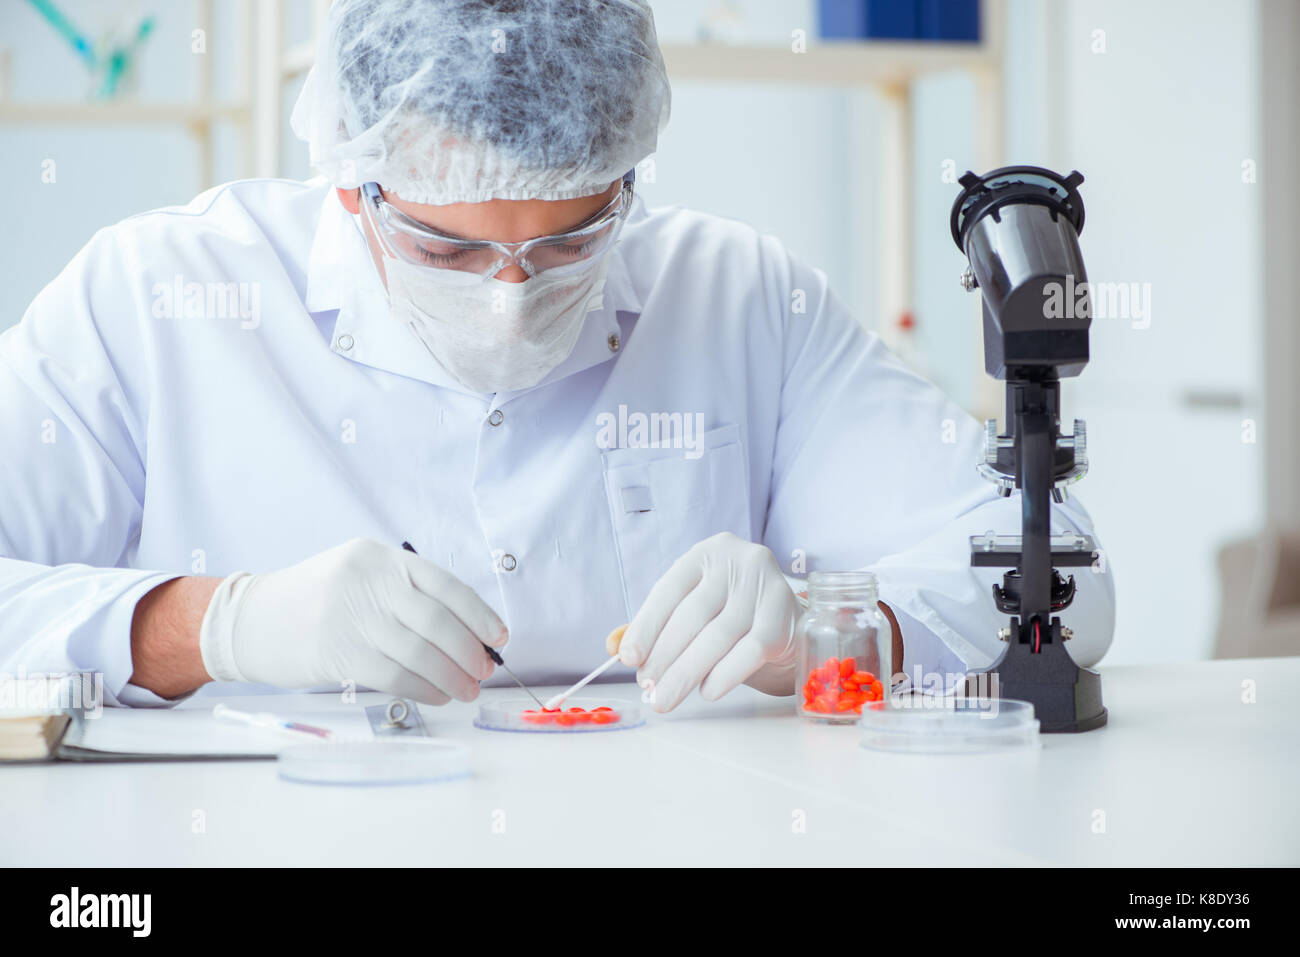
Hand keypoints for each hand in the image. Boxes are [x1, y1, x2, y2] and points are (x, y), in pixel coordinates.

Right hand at [199, 539, 506, 703]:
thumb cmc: (316, 600)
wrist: (251, 618)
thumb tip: (466, 632)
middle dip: (470, 650)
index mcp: (380, 558)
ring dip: (452, 676)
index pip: (445, 585)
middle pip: (438, 621)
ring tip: (468, 690)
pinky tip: (438, 695)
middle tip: (485, 669)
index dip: (479, 614)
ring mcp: (352, 617)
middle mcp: (369, 582)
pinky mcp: (338, 653)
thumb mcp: (360, 575)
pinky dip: (425, 689)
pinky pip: (396, 676)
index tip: (499, 636)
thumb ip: (405, 594)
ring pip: (420, 652)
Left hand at [619, 532, 797, 711]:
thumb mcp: (689, 612)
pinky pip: (750, 650)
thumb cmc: (729, 617)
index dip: (646, 625)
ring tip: (667, 698)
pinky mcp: (784, 616)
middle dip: (665, 656)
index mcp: (707, 554)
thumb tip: (614, 645)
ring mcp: (766, 585)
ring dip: (688, 672)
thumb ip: (653, 626)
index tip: (627, 658)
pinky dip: (725, 674)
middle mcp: (738, 561)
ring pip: (719, 635)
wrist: (786, 625)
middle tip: (647, 688)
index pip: (669, 589)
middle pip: (693, 614)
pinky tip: (707, 691)